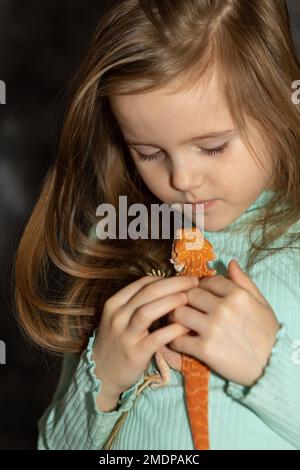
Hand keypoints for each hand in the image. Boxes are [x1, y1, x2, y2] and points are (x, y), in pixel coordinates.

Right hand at [92, 274, 198, 395]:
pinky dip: (173, 330)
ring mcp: (124, 335)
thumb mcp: (120, 318)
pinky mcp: (135, 353)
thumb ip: (139, 303)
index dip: (167, 278)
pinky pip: (156, 338)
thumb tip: (170, 288)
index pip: (143, 283)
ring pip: (148, 311)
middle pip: (148, 292)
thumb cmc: (117, 342)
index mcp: (115, 303)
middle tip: (193, 283)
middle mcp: (117, 316)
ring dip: (171, 302)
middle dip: (174, 284)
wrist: (102, 373)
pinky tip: (186, 326)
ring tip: (188, 299)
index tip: (185, 279)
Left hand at [167, 260, 280, 386]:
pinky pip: (178, 339)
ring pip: (178, 313)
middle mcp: (223, 308)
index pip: (207, 281)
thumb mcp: (261, 303)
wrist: (273, 367)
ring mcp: (212, 329)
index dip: (200, 286)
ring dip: (175, 317)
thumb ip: (243, 282)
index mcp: (237, 295)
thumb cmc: (268, 334)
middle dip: (185, 300)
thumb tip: (230, 263)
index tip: (199, 294)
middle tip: (184, 307)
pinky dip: (175, 340)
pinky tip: (180, 341)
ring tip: (179, 322)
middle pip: (189, 295)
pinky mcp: (205, 349)